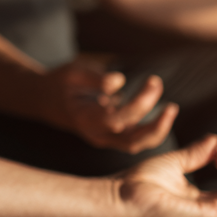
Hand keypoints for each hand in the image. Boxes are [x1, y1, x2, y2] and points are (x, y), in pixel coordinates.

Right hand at [48, 58, 176, 152]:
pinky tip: (161, 109)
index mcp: (84, 119)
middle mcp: (96, 134)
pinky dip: (152, 128)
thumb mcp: (72, 72)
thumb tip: (120, 82)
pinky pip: (137, 139)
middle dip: (154, 123)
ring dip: (157, 129)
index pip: (115, 119)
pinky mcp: (112, 135)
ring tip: (170, 107)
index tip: (150, 81)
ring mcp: (104, 138)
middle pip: (131, 140)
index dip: (137, 106)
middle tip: (163, 95)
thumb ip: (95, 77)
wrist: (46, 99)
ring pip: (137, 145)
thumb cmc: (60, 82)